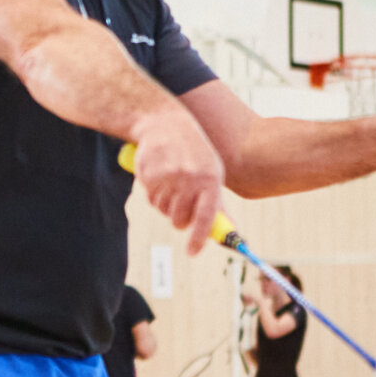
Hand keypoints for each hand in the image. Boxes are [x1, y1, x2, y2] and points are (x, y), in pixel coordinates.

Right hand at [127, 108, 225, 254]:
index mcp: (209, 179)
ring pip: (163, 211)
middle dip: (180, 220)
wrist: (166, 124)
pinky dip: (155, 194)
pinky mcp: (148, 175)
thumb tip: (227, 231)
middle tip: (182, 207)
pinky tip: (160, 176)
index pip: (206, 217)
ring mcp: (167, 177)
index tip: (192, 252)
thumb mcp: (211, 172)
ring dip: (166, 205)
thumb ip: (217, 203)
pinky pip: (150, 200)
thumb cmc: (194, 153)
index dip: (198, 238)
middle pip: (180, 221)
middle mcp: (188, 179)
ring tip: (172, 183)